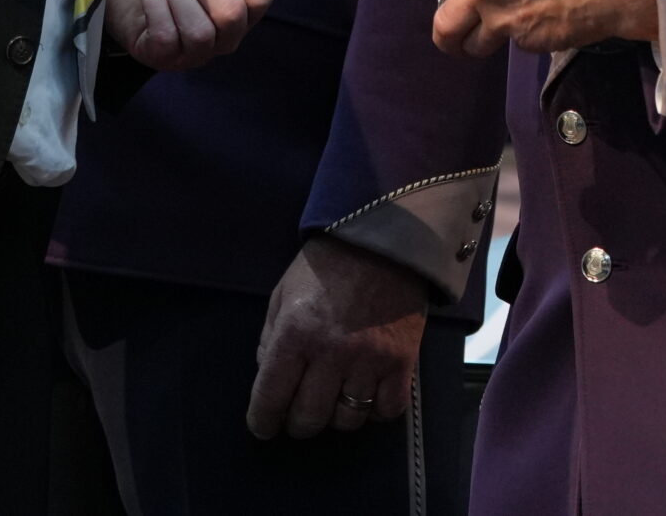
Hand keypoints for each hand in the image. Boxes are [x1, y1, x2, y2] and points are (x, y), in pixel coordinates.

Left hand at [246, 235, 429, 439]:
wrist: (385, 239)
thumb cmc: (326, 264)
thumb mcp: (284, 292)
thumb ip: (270, 338)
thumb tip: (268, 377)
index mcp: (295, 333)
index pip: (271, 398)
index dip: (263, 421)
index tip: (264, 427)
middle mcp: (331, 352)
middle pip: (309, 418)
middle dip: (298, 423)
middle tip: (299, 413)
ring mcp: (369, 360)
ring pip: (348, 420)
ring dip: (337, 415)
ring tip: (335, 397)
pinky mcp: (402, 362)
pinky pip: (386, 410)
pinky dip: (374, 410)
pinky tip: (367, 393)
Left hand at [417, 0, 656, 56]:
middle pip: (445, 21)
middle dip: (443, 32)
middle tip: (448, 32)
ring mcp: (508, 21)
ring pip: (476, 43)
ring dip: (475, 43)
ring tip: (483, 40)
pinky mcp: (533, 43)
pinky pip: (516, 44)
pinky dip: (520, 37)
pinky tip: (536, 25)